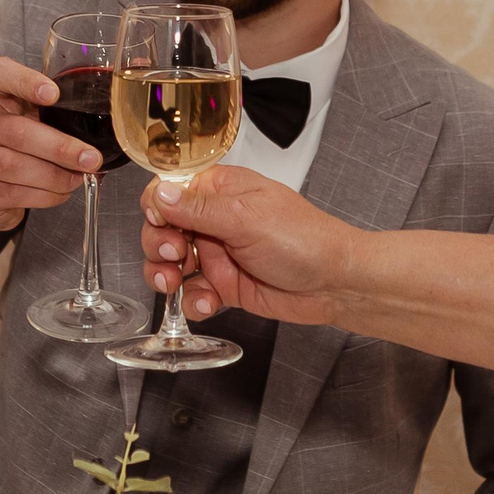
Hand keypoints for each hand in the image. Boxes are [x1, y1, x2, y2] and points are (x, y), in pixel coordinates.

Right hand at [0, 55, 106, 249]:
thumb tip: (134, 72)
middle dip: (60, 147)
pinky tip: (63, 192)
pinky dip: (48, 195)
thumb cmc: (20, 147)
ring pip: (15, 165)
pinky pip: (17, 192)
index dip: (25, 80)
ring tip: (79, 177)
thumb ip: (66, 106)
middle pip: (18, 132)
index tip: (53, 93)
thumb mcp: (34, 119)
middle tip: (91, 158)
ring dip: (56, 175)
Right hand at [139, 165, 356, 325]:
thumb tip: (160, 194)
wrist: (335, 284)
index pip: (171, 190)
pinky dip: (192, 300)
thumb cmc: (304, 239)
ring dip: (165, 275)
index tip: (160, 222)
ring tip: (174, 284)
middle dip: (158, 244)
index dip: (158, 207)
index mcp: (222, 190)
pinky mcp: (225, 286)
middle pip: (163, 228)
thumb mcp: (246, 218)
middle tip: (174, 255)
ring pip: (172, 264)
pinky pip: (193, 293)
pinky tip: (206, 302)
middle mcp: (216, 220)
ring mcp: (219, 254)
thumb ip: (199, 209)